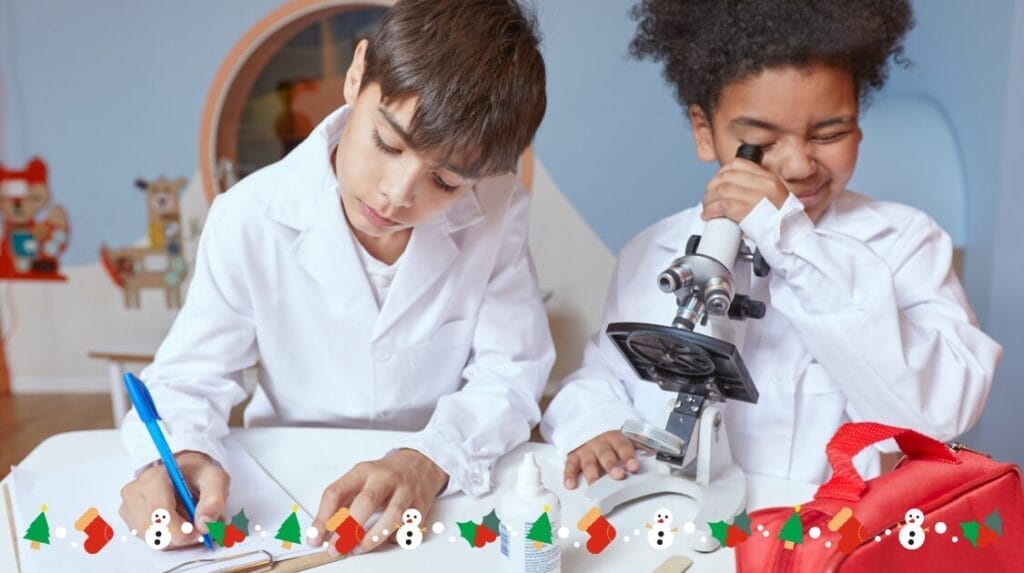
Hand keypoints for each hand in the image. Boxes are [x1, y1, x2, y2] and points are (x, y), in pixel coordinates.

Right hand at [119, 451, 229, 546]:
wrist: (184, 472)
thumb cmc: (198, 475)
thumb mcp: (215, 480)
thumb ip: (214, 500)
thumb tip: (205, 524)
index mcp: (155, 477)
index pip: (160, 514)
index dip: (182, 530)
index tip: (200, 532)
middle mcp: (135, 490)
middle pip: (156, 529)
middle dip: (182, 534)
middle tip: (199, 526)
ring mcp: (129, 505)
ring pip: (153, 538)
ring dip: (176, 537)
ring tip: (187, 519)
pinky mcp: (129, 518)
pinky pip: (149, 539)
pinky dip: (167, 537)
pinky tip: (175, 522)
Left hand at [308, 448, 447, 554]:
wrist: (421, 462)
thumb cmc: (386, 474)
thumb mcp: (361, 477)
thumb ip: (343, 500)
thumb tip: (322, 530)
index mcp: (364, 471)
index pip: (337, 492)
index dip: (323, 517)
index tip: (315, 537)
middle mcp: (386, 478)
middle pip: (366, 503)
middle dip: (348, 530)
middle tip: (336, 548)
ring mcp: (406, 491)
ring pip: (392, 517)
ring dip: (372, 538)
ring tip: (358, 548)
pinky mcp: (421, 505)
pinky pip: (408, 527)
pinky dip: (395, 537)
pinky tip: (385, 538)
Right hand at [563, 430, 639, 489]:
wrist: (588, 425)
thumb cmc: (610, 438)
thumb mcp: (624, 437)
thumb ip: (639, 445)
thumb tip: (656, 453)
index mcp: (614, 438)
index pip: (622, 446)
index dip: (628, 456)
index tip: (634, 466)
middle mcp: (599, 444)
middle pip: (605, 454)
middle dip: (611, 465)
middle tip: (618, 475)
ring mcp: (586, 450)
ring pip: (588, 462)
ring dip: (592, 474)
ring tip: (595, 484)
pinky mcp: (573, 456)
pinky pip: (570, 465)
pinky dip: (569, 475)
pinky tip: (570, 484)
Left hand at [701, 157, 787, 222]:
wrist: (792, 240)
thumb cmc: (781, 224)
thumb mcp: (774, 198)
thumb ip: (756, 189)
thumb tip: (732, 187)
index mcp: (769, 179)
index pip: (739, 164)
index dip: (722, 173)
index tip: (717, 183)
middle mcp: (764, 185)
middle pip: (727, 176)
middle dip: (712, 187)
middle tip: (709, 198)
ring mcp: (757, 197)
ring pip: (722, 190)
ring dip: (709, 200)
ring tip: (707, 208)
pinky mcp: (749, 212)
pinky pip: (722, 205)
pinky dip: (711, 210)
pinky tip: (709, 215)